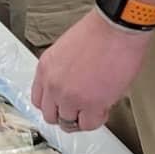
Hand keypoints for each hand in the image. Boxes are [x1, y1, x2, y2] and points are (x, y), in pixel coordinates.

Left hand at [32, 9, 153, 132]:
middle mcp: (52, 84)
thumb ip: (62, 72)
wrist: (115, 29)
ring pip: (68, 123)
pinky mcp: (91, 104)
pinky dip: (97, 120)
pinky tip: (103, 108)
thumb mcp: (65, 50)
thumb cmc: (98, 33)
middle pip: (50, 115)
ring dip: (82, 118)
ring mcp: (70, 96)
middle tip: (80, 110)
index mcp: (45, 69)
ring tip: (94, 108)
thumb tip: (70, 87)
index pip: (38, 100)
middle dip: (66, 115)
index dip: (53, 105)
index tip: (63, 105)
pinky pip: (89, 124)